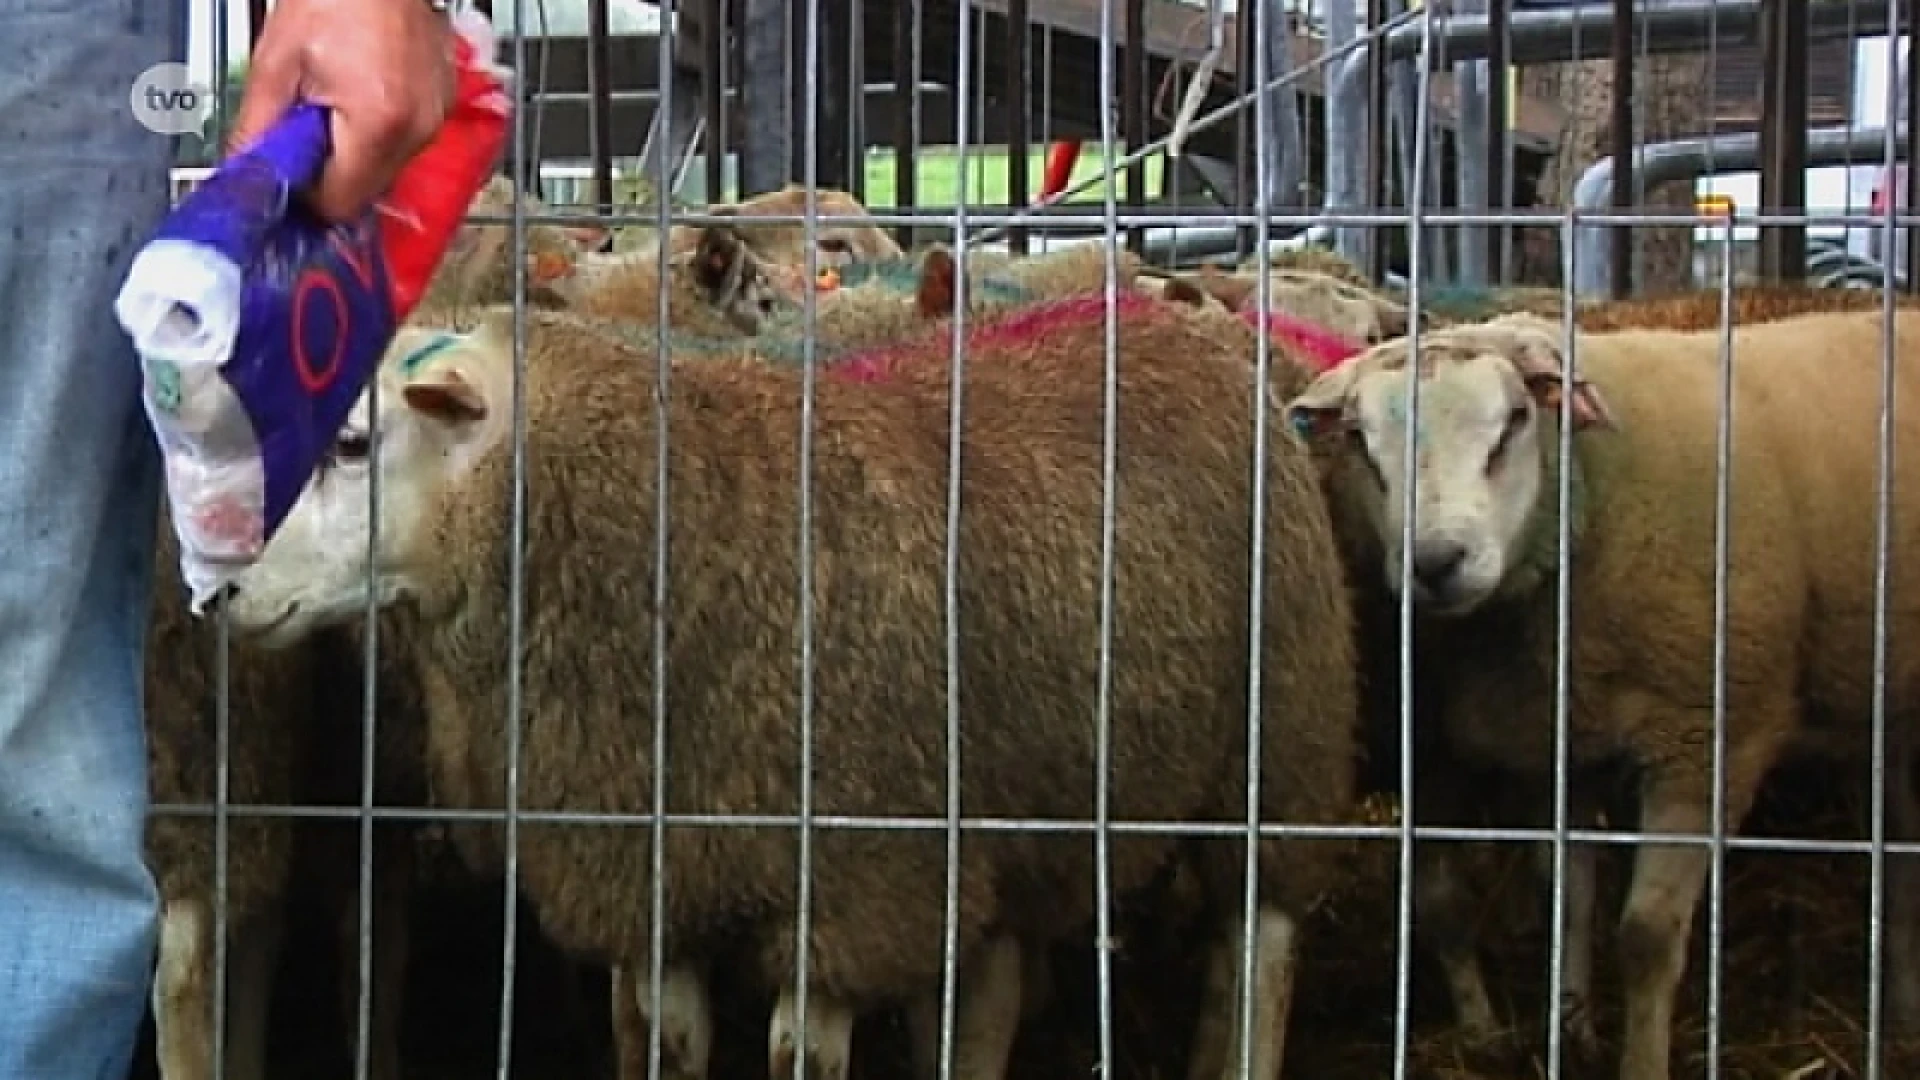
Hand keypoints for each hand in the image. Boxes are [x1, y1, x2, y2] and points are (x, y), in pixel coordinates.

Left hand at [228, 0, 456, 222]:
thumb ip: (257, 129)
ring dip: (354, 152)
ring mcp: (435, 120)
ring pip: (384, 171)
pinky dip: (378, 133)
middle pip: (364, 193)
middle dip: (329, 172)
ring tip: (335, 102)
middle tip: (305, 129)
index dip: (306, 194)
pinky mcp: (442, 107)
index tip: (286, 172)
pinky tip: (361, 94)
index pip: (339, 203)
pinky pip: (403, 144)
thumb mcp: (275, 64)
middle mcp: (417, 130)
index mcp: (378, 124)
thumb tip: (244, 176)